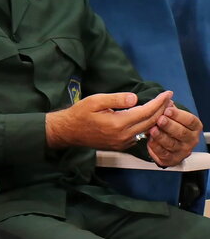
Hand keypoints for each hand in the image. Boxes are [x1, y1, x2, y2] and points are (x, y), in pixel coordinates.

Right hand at [45, 90, 171, 150]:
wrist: (68, 132)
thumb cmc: (79, 114)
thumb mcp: (95, 101)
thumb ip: (116, 99)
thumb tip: (135, 98)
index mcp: (118, 124)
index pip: (146, 112)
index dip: (159, 102)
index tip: (167, 93)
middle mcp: (123, 136)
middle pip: (151, 122)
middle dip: (162, 109)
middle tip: (169, 98)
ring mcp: (123, 142)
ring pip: (147, 130)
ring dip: (157, 118)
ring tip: (163, 107)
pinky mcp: (121, 145)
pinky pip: (140, 135)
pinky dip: (148, 125)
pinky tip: (150, 117)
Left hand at [147, 102, 202, 166]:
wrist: (167, 144)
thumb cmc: (171, 126)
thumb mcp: (171, 116)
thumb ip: (169, 108)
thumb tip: (165, 98)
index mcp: (194, 127)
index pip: (190, 120)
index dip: (178, 115)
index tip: (167, 109)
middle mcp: (191, 139)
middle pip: (182, 132)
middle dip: (169, 125)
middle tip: (160, 119)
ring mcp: (183, 150)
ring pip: (172, 144)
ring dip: (161, 137)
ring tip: (153, 130)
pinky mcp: (172, 159)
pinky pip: (164, 154)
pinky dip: (156, 147)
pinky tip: (150, 140)